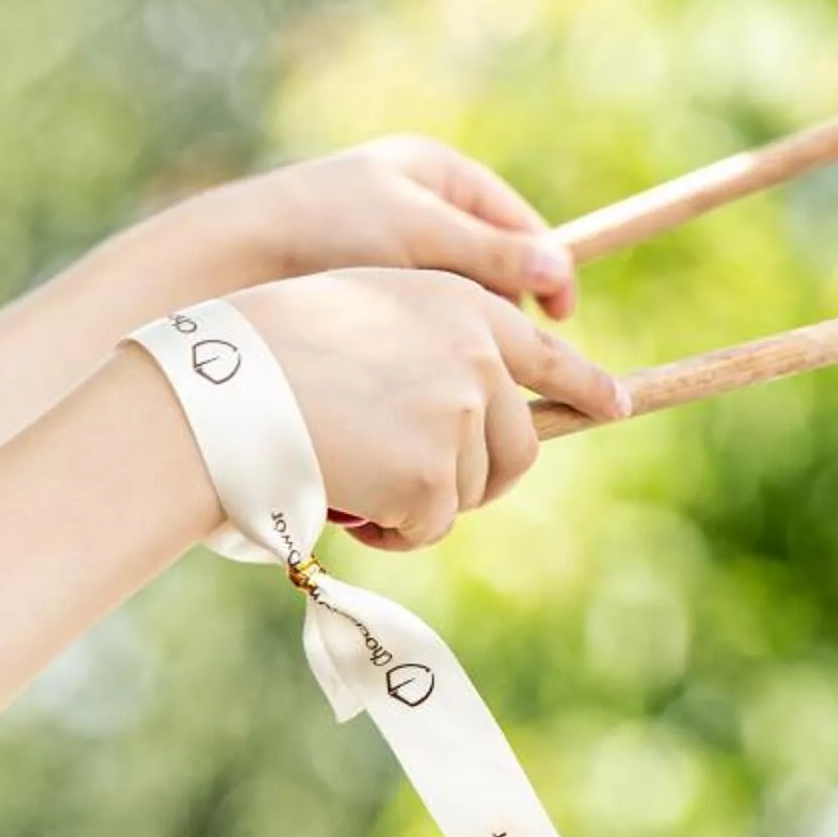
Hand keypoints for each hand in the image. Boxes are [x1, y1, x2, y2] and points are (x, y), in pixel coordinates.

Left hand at [196, 136, 583, 319]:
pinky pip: (425, 317)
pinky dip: (431, 336)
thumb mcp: (418, 233)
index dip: (548, 269)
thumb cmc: (326, 226)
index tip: (562, 317)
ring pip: (461, 297)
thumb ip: (491, 252)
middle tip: (499, 341)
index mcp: (438, 172)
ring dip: (465, 326)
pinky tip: (420, 358)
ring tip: (452, 351)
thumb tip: (560, 267)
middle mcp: (421, 205)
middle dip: (502, 304)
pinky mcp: (373, 286)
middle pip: (495, 264)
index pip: (519, 223)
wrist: (235, 255)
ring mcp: (396, 246)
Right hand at [235, 269, 625, 549]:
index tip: (616, 406)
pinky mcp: (436, 469)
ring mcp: (460, 410)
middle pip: (519, 447)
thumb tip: (480, 411)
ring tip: (354, 473)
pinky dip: (393, 531)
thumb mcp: (364, 320)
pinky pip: (433, 528)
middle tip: (413, 486)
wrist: (221, 390)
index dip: (585, 385)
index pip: (544, 353)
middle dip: (475, 479)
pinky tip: (347, 499)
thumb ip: (432, 349)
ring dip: (419, 503)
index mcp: (456, 305)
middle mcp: (475, 351)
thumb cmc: (265, 355)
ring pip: (471, 491)